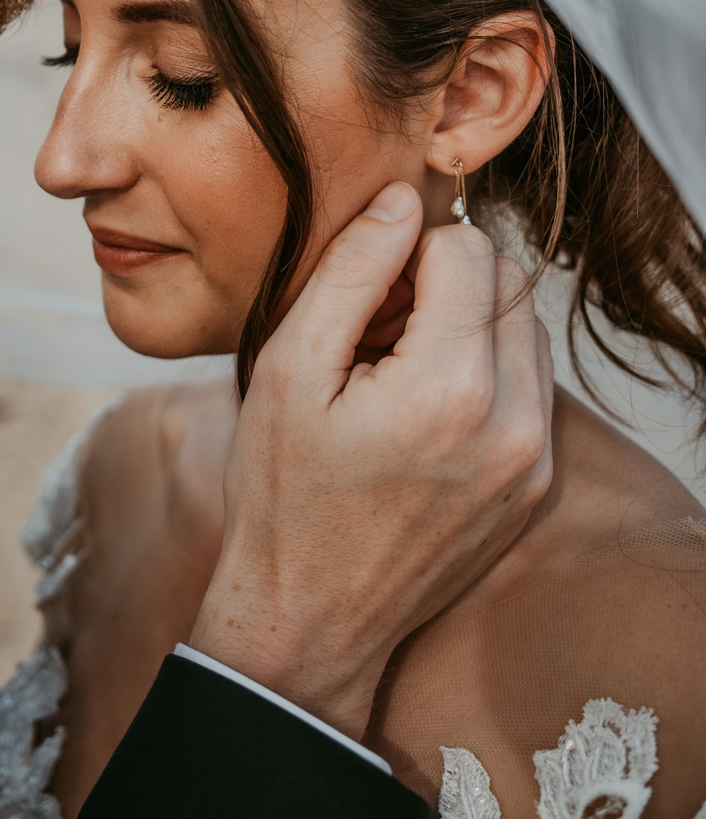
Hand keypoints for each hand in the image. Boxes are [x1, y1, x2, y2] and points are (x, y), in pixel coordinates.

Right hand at [189, 182, 552, 739]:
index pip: (467, 248)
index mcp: (448, 387)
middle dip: (443, 283)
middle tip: (376, 330)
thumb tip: (400, 200)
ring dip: (469, 325)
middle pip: (506, 281)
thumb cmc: (283, 495)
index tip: (363, 299)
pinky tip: (423, 411)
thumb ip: (350, 271)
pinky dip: (484, 373)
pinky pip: (530, 385)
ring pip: (525, 328)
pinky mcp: (536, 484)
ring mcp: (533, 459)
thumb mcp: (289, 367)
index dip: (406, 252)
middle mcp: (512, 421)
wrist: (308, 619)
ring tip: (397, 371)